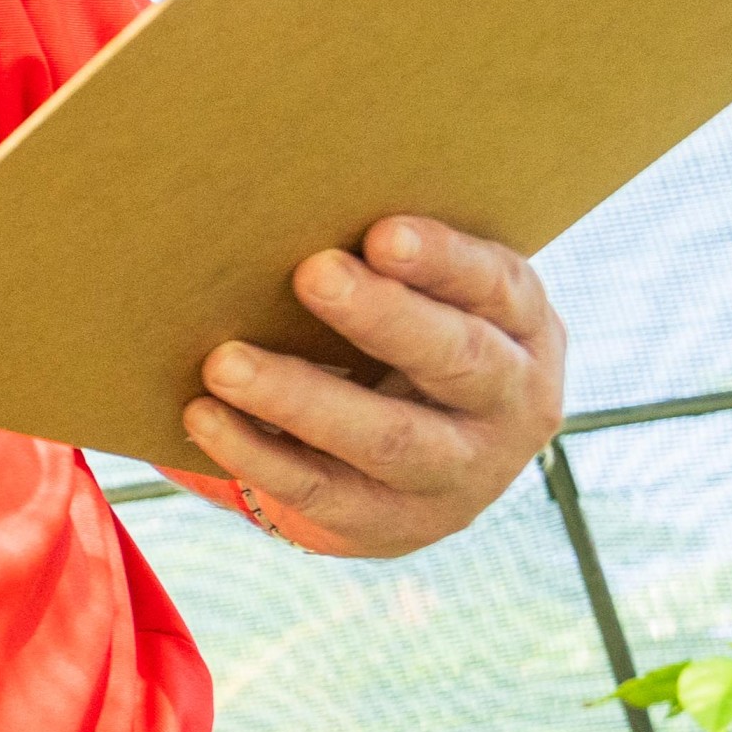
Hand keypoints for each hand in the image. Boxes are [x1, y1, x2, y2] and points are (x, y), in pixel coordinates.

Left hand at [186, 215, 565, 557]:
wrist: (427, 475)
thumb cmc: (412, 350)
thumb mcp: (435, 307)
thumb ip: (398, 268)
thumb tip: (293, 207)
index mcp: (527, 331)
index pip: (499, 288)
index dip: (445, 262)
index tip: (382, 233)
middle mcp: (512, 406)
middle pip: (457, 359)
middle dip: (383, 316)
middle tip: (312, 272)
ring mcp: (458, 475)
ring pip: (385, 437)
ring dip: (300, 396)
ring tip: (225, 361)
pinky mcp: (391, 524)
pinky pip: (319, 489)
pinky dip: (255, 451)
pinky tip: (204, 416)